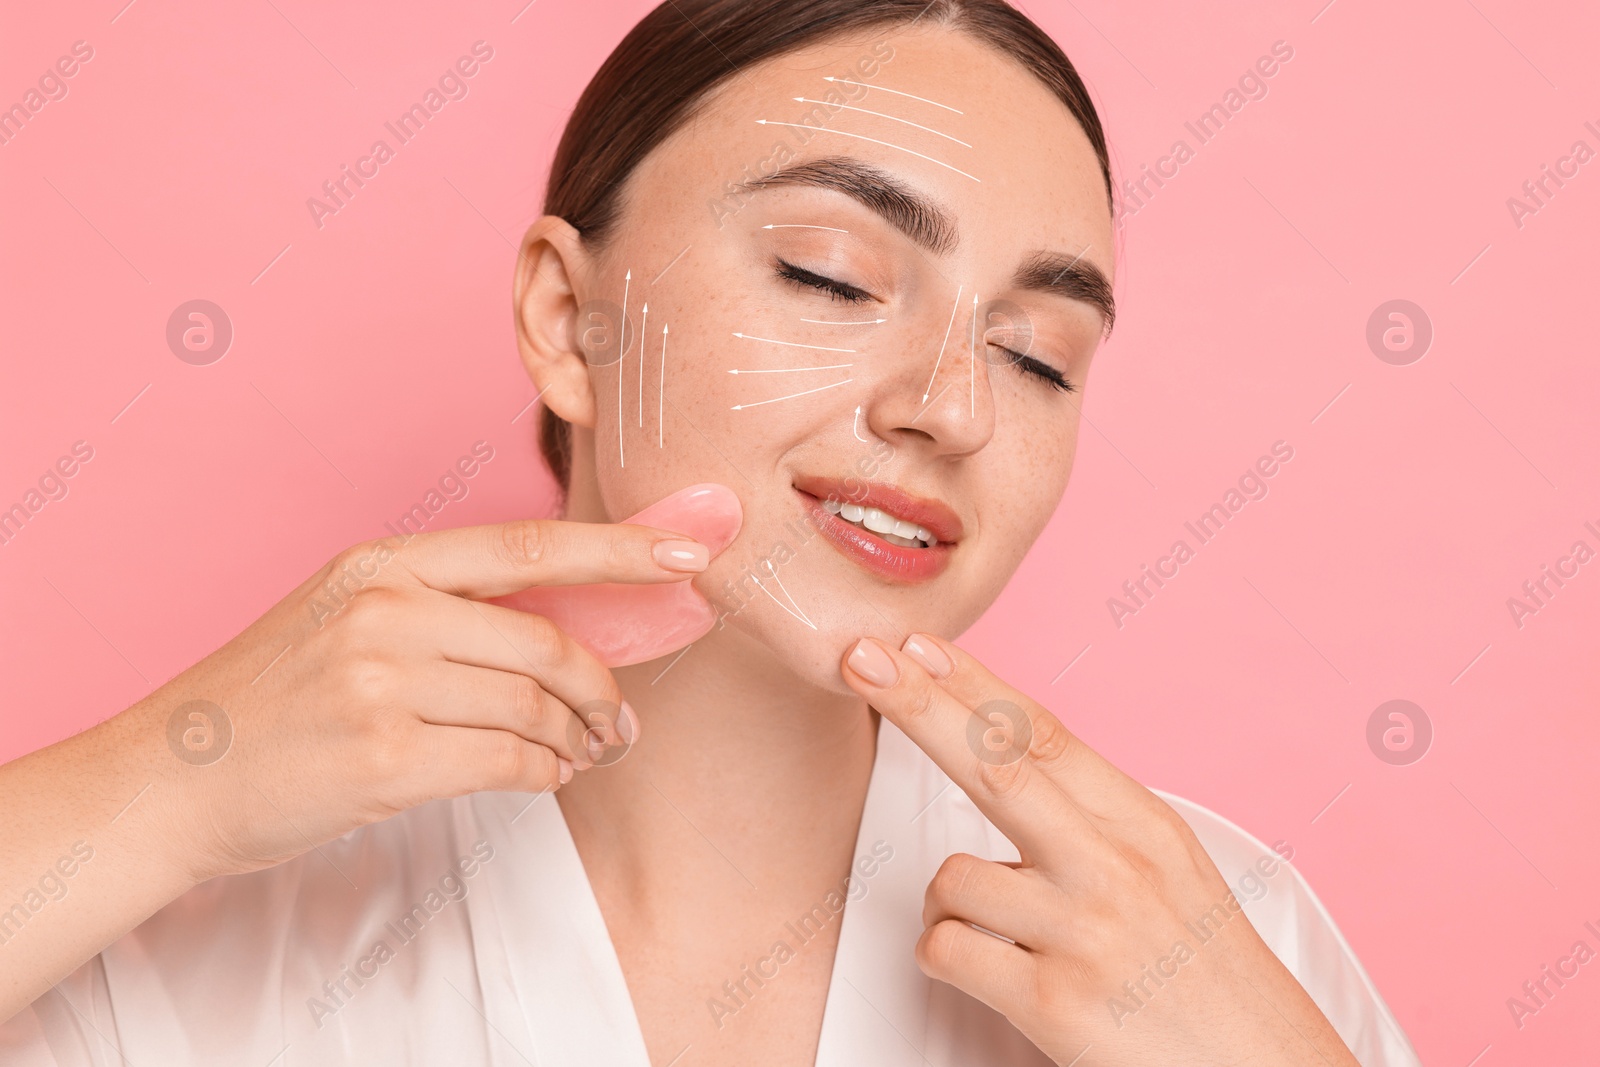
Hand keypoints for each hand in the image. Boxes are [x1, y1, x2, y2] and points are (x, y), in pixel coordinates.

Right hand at [150, 518, 713, 882]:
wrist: (173, 777)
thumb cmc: (274, 700)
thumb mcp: (348, 617)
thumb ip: (448, 609)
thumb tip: (572, 632)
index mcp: (384, 563)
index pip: (530, 544)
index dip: (622, 548)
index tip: (690, 553)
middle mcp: (385, 610)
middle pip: (548, 643)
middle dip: (601, 689)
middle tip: (620, 721)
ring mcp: (381, 684)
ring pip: (535, 708)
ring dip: (573, 741)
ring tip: (576, 754)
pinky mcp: (382, 760)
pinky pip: (509, 763)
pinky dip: (542, 775)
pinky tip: (541, 777)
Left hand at [839, 633, 1359, 1066]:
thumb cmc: (1208, 979)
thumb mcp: (1170, 873)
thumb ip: (1093, 820)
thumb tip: (1000, 761)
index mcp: (1144, 826)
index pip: (1042, 735)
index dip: (972, 683)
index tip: (918, 644)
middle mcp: (1116, 866)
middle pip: (995, 765)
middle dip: (919, 705)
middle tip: (862, 661)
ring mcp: (1085, 931)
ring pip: (952, 879)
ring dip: (948, 905)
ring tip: (998, 935)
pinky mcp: (1055, 1003)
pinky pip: (947, 950)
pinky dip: (948, 959)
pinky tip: (993, 976)